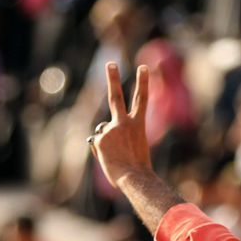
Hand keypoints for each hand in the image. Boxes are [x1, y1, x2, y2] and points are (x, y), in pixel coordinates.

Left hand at [90, 62, 152, 190]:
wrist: (134, 177)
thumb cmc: (138, 167)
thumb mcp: (135, 147)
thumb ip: (119, 136)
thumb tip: (99, 135)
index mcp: (139, 124)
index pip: (142, 98)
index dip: (143, 82)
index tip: (143, 67)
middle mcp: (124, 123)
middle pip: (116, 96)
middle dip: (113, 79)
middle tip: (111, 64)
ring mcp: (110, 130)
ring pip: (103, 130)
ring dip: (107, 141)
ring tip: (116, 155)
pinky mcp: (100, 139)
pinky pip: (97, 143)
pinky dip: (101, 151)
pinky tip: (109, 159)